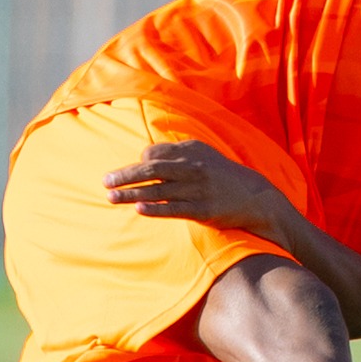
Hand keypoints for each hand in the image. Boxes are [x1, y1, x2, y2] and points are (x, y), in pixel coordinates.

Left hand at [104, 138, 291, 237]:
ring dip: (132, 193)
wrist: (254, 197)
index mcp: (190, 151)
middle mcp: (193, 167)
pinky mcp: (204, 209)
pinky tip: (139, 209)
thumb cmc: (221, 176)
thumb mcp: (201, 156)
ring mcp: (198, 189)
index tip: (123, 175)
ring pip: (159, 190)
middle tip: (105, 182)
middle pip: (152, 170)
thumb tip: (144, 156)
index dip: (137, 164)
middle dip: (126, 175)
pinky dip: (156, 208)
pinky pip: (175, 208)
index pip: (155, 154)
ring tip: (111, 198)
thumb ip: (174, 154)